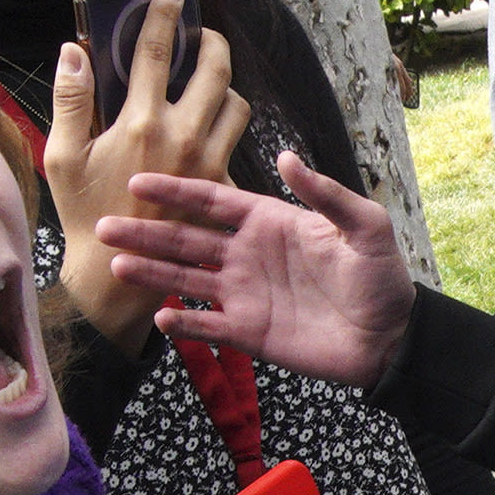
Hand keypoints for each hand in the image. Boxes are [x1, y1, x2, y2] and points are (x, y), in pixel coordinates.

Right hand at [44, 0, 250, 345]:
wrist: (116, 274)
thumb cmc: (83, 214)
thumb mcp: (60, 156)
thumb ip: (70, 98)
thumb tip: (71, 50)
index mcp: (139, 121)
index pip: (156, 49)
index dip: (162, 12)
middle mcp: (182, 135)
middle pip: (214, 67)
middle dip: (210, 41)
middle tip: (199, 35)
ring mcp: (208, 160)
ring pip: (235, 103)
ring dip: (222, 85)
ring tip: (204, 81)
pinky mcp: (222, 184)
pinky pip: (235, 141)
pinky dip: (224, 126)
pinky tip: (207, 126)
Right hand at [94, 161, 415, 387]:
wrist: (390, 337)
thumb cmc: (381, 278)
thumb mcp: (364, 227)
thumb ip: (326, 193)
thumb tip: (286, 157)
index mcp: (268, 221)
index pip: (212, 201)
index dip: (175, 191)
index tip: (137, 182)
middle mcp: (246, 254)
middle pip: (185, 238)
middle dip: (145, 230)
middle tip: (104, 225)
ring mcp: (243, 293)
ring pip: (186, 278)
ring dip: (151, 272)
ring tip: (117, 265)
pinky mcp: (248, 332)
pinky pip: (207, 326)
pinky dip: (184, 323)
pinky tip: (161, 316)